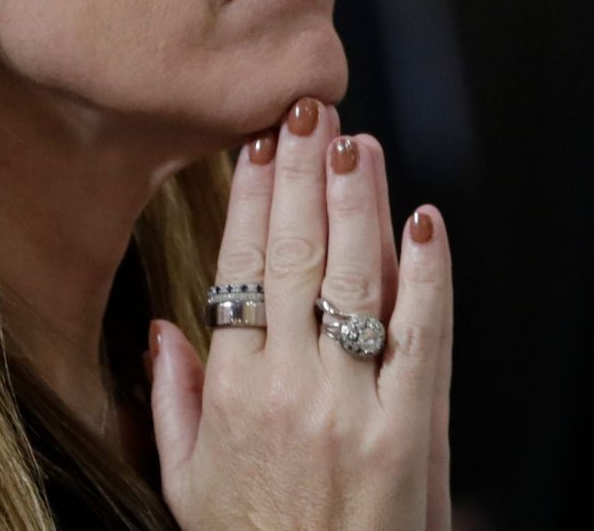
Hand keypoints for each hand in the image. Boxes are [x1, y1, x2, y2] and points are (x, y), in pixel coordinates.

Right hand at [149, 98, 453, 530]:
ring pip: (357, 278)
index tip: (257, 146)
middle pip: (296, 255)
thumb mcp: (186, 486)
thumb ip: (174, 403)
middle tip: (308, 109)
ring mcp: (353, 405)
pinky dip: (429, 273)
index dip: (251, 199)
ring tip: (358, 142)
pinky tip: (425, 222)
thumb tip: (164, 328)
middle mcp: (289, 387)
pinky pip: (424, 335)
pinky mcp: (411, 430)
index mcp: (231, 393)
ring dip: (360, 200)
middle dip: (303, 173)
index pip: (239, 269)